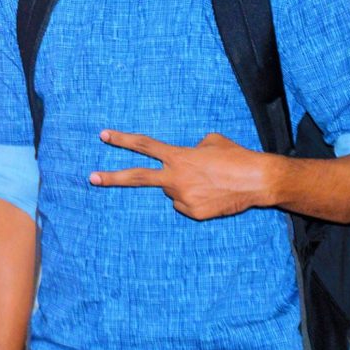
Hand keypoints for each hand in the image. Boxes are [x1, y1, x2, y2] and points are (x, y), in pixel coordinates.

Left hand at [90, 130, 273, 219]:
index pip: (144, 145)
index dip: (122, 140)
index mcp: (178, 156)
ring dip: (185, 187)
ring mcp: (183, 197)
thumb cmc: (236, 157)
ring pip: (173, 192)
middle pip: (137, 177)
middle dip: (112, 177)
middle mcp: (175, 177)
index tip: (103, 136)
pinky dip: (196, 200)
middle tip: (91, 178)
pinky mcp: (193, 213)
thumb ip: (191, 148)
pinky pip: (186, 205)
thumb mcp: (211, 142)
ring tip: (210, 183)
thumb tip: (187, 155)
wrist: (258, 180)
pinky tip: (213, 195)